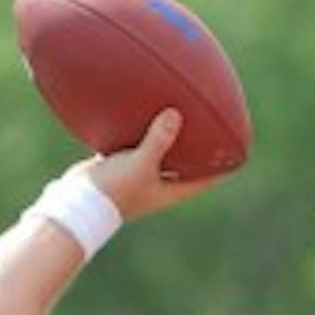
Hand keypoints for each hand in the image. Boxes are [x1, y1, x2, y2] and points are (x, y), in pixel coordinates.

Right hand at [74, 108, 210, 221]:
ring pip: (158, 152)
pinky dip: (137, 131)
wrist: (76, 203)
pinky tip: (138, 110)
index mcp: (170, 190)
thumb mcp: (140, 163)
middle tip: (209, 123)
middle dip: (195, 147)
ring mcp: (137, 175)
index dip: (223, 168)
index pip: (206, 179)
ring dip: (165, 136)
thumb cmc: (114, 190)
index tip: (238, 151)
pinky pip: (133, 144)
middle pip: (185, 164)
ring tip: (177, 111)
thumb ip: (158, 140)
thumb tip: (176, 114)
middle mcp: (157, 184)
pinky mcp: (118, 165)